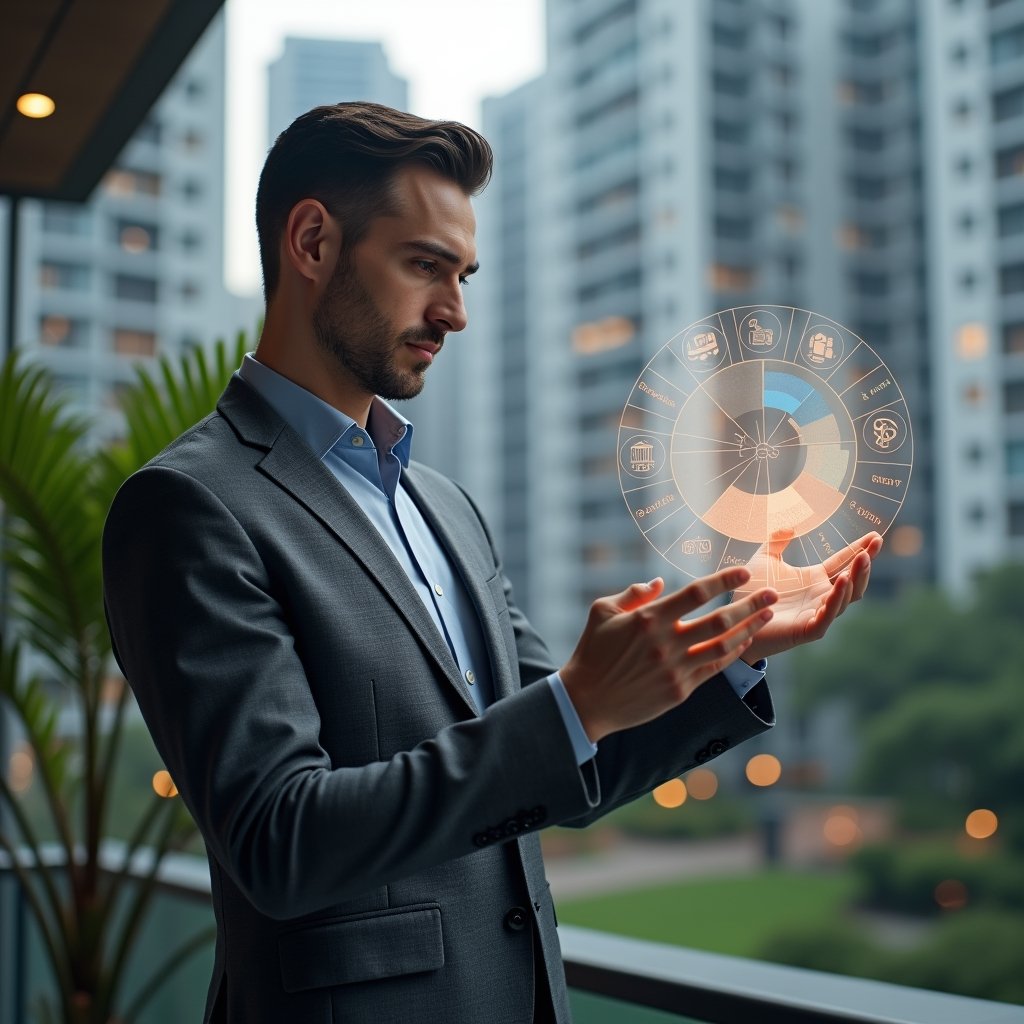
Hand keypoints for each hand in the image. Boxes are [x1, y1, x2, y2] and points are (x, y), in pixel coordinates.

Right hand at [560, 567, 777, 742]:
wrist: (586, 700)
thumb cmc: (592, 651)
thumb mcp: (602, 611)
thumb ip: (633, 594)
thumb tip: (658, 582)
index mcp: (648, 618)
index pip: (694, 593)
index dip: (723, 580)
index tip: (744, 571)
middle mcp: (666, 643)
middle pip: (720, 620)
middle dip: (751, 604)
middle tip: (773, 592)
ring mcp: (675, 669)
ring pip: (724, 646)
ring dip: (750, 628)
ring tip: (767, 615)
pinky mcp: (679, 690)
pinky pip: (714, 668)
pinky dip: (733, 653)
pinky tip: (744, 642)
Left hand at [734, 529, 882, 661]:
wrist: (735, 621)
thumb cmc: (751, 594)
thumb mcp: (764, 561)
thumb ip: (776, 543)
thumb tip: (789, 527)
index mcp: (814, 579)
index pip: (843, 562)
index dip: (859, 549)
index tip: (875, 535)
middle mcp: (821, 596)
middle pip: (852, 580)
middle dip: (864, 563)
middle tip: (874, 545)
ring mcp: (817, 613)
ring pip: (846, 598)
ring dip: (854, 579)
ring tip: (861, 560)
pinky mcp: (808, 629)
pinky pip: (827, 616)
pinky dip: (836, 600)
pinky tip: (842, 583)